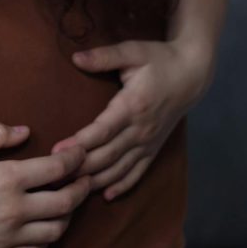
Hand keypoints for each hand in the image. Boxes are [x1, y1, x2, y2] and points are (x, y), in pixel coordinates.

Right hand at [0, 123, 89, 247]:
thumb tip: (24, 131)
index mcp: (6, 179)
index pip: (56, 169)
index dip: (75, 159)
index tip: (80, 152)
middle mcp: (15, 210)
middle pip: (66, 203)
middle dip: (82, 188)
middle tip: (85, 178)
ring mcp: (9, 236)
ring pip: (56, 230)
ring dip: (68, 216)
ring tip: (66, 203)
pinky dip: (47, 239)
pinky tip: (42, 228)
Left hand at [52, 39, 210, 199]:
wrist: (192, 75)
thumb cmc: (159, 60)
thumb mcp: (132, 51)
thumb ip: (104, 56)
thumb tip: (76, 57)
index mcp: (133, 105)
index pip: (103, 130)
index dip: (80, 142)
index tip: (57, 150)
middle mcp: (141, 129)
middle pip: (108, 155)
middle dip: (80, 167)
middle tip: (54, 175)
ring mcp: (148, 142)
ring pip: (120, 168)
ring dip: (96, 180)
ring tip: (71, 190)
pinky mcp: (154, 148)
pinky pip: (138, 172)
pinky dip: (122, 185)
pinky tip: (106, 195)